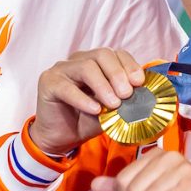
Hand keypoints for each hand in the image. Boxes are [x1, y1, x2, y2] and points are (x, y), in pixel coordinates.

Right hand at [28, 49, 144, 155]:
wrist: (61, 137)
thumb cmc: (87, 120)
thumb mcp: (111, 110)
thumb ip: (123, 101)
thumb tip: (142, 99)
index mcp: (97, 62)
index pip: (116, 53)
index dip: (130, 65)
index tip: (139, 83)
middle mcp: (79, 60)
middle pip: (102, 55)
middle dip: (118, 74)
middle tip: (127, 94)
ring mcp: (62, 69)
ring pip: (86, 67)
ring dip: (103, 86)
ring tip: (113, 104)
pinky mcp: (48, 82)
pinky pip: (67, 87)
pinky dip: (83, 99)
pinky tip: (94, 110)